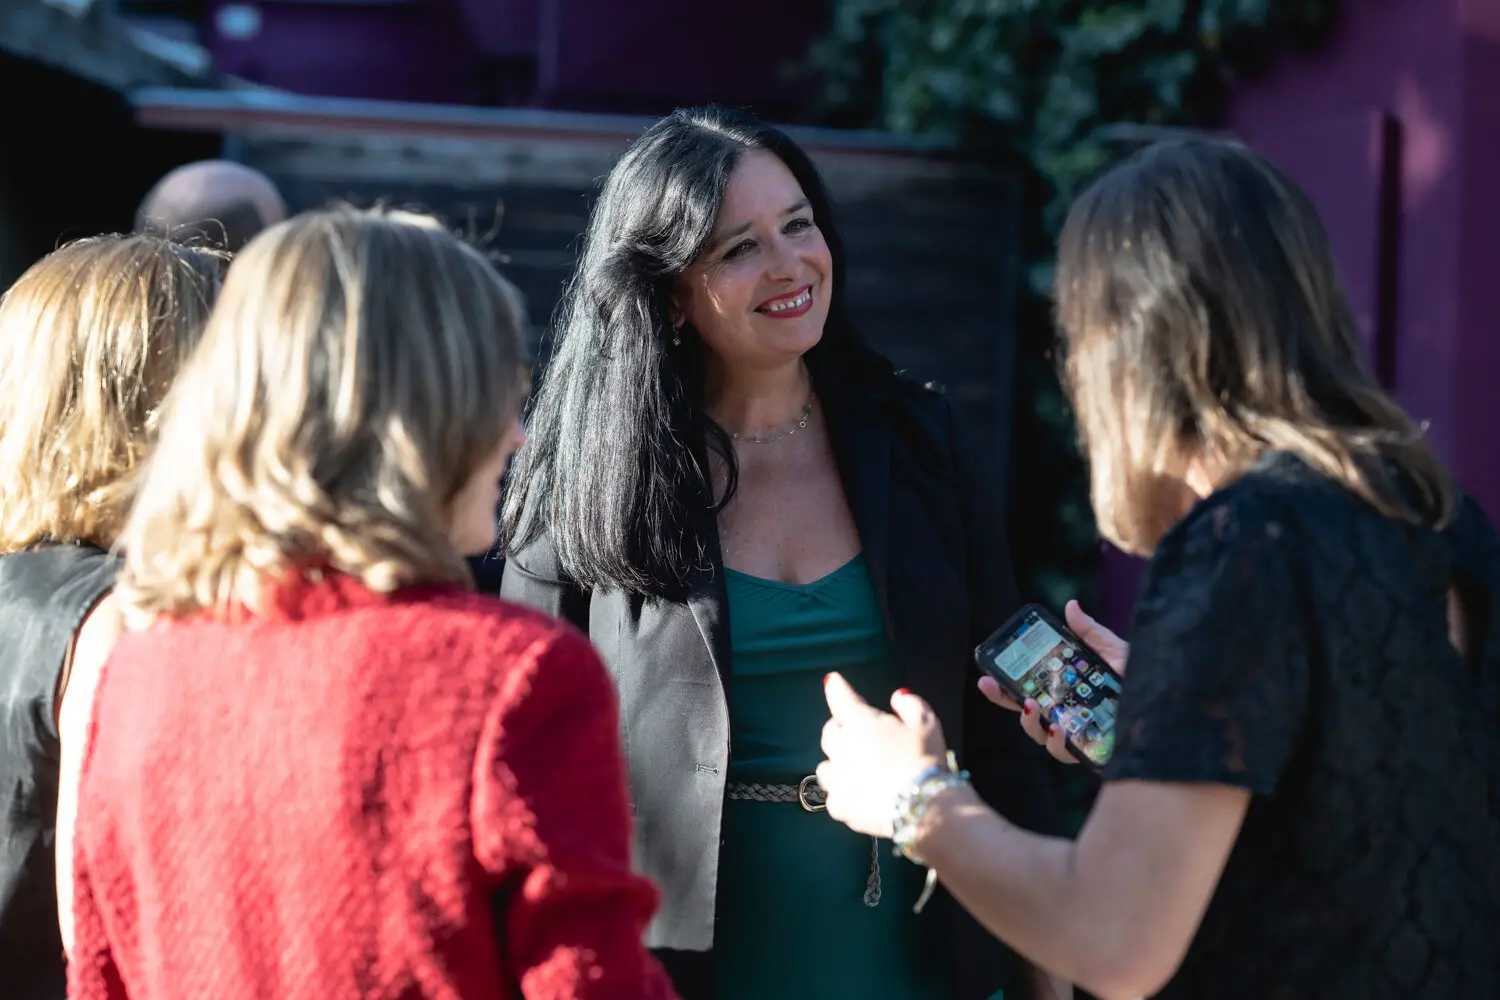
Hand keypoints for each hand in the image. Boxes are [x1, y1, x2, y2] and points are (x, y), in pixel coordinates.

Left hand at [815, 673, 947, 837]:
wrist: (923, 806)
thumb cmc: (925, 758)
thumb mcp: (927, 723)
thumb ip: (911, 704)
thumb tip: (898, 696)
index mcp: (860, 722)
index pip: (840, 697)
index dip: (836, 687)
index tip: (832, 681)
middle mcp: (842, 748)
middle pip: (829, 733)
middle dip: (839, 729)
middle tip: (854, 733)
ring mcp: (838, 779)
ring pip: (825, 767)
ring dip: (836, 763)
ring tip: (851, 768)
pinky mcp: (840, 806)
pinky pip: (833, 797)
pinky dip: (842, 794)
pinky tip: (855, 796)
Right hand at [979, 600, 1128, 764]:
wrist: (1173, 706)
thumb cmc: (1144, 682)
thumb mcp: (1115, 652)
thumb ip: (1090, 634)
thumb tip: (1071, 606)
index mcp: (1068, 690)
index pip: (1029, 687)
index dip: (1005, 682)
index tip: (988, 672)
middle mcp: (1067, 713)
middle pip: (1025, 710)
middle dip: (1002, 698)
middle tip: (987, 684)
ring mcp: (1076, 734)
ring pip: (1038, 734)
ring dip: (1027, 721)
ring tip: (1032, 706)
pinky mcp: (1089, 752)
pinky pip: (1063, 753)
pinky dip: (1057, 742)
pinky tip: (1060, 728)